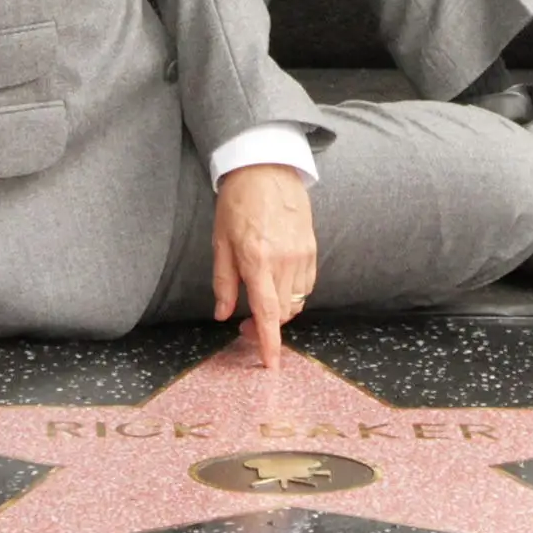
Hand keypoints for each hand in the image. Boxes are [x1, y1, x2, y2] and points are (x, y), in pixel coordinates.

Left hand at [211, 163, 316, 368]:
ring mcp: (302, 254)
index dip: (269, 342)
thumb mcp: (220, 241)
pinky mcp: (312, 248)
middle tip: (246, 324)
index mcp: (257, 260)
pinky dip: (293, 292)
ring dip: (280, 310)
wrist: (266, 168)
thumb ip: (223, 282)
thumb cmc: (237, 203)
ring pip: (296, 301)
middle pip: (283, 312)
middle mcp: (284, 261)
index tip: (270, 365)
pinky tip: (278, 283)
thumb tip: (223, 314)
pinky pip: (306, 284)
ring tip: (261, 301)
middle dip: (267, 326)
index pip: (267, 313)